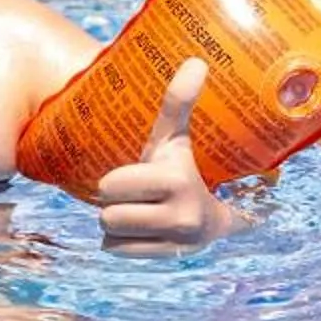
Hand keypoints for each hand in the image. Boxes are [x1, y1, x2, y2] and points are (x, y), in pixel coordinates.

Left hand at [94, 59, 247, 248]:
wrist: (212, 215)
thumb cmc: (181, 167)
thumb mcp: (175, 138)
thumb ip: (179, 102)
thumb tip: (197, 62)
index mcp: (176, 180)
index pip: (112, 186)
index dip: (115, 181)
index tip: (136, 176)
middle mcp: (180, 215)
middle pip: (108, 214)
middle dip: (114, 203)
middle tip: (136, 194)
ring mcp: (175, 242)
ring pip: (110, 233)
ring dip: (116, 223)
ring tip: (139, 210)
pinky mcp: (167, 259)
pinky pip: (116, 251)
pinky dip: (121, 243)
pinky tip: (143, 230)